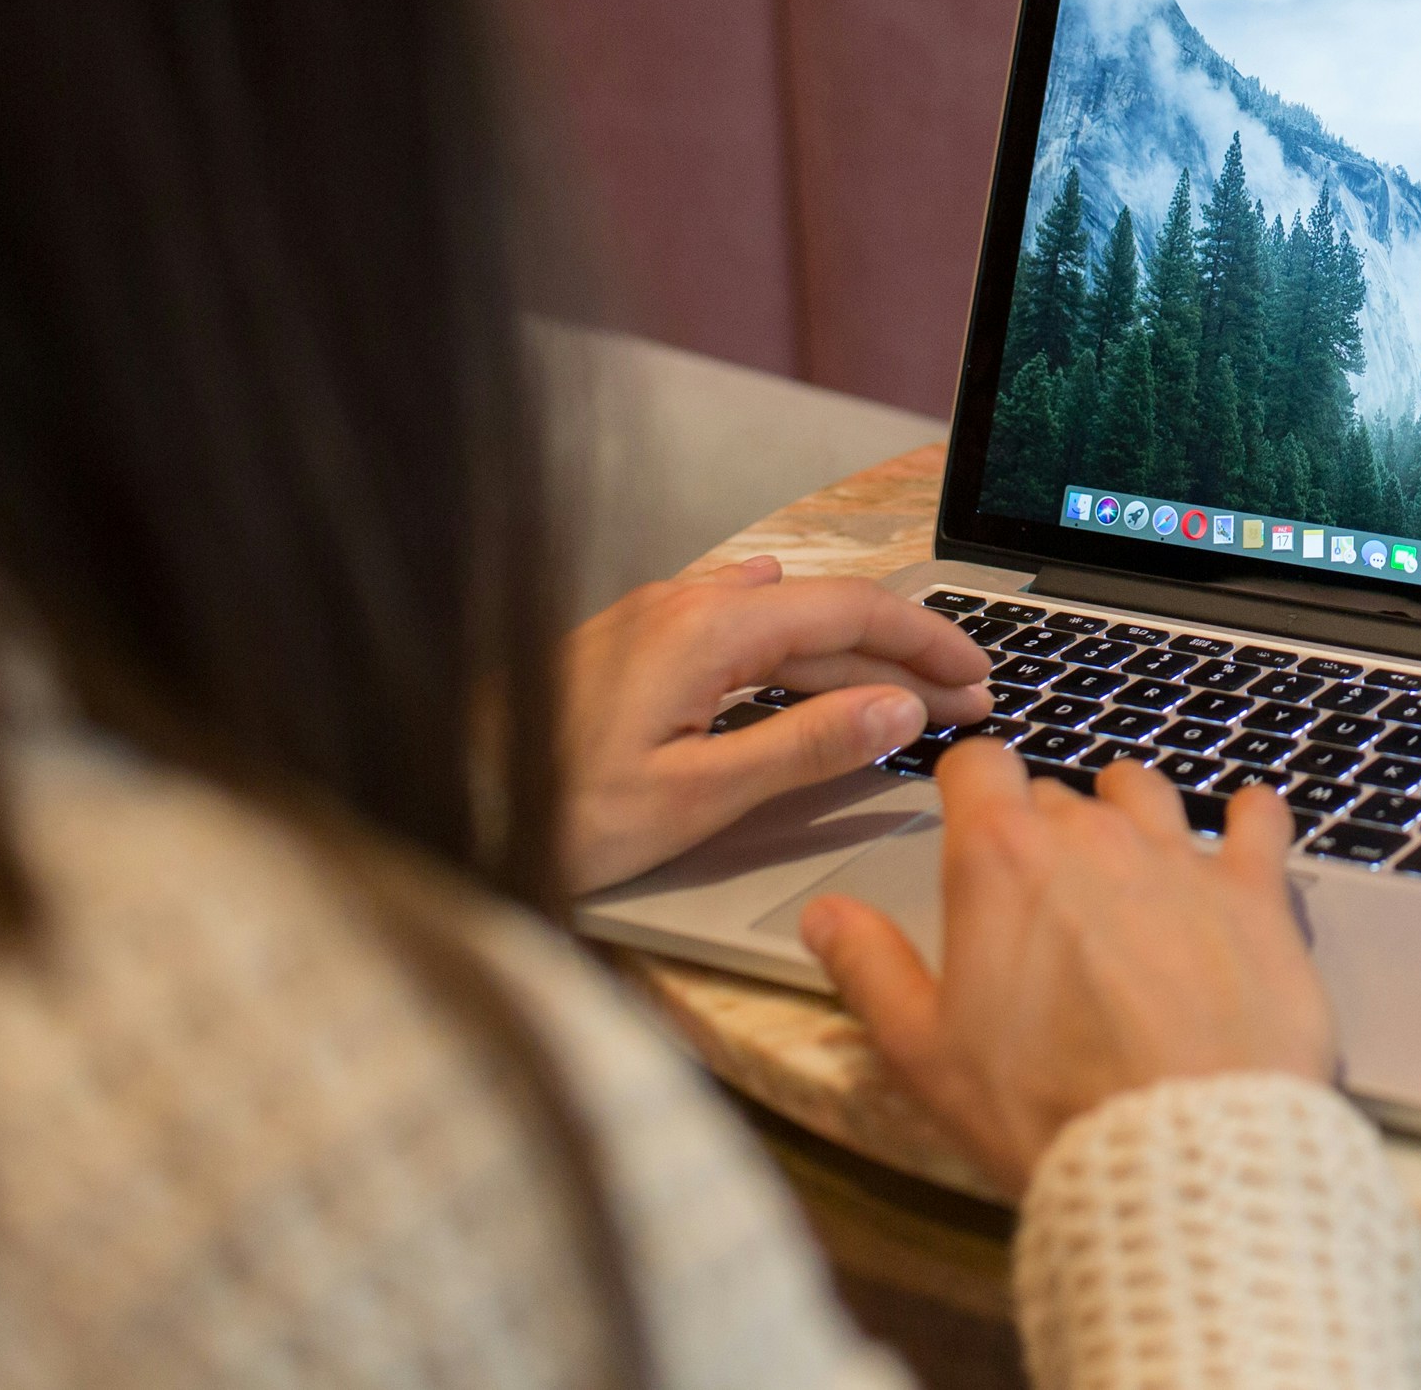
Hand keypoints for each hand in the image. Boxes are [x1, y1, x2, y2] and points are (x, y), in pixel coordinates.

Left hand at [555, 556, 991, 893]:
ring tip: (903, 693)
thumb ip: (805, 747)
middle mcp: (684, 607)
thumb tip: (899, 707)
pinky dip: (793, 645)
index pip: (852, 613)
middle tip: (965, 704)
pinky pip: (737, 626)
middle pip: (824, 615)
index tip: (980, 680)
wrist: (440, 802)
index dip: (927, 643)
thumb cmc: (552, 813)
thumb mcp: (695, 798)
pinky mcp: (631, 644)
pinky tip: (793, 627)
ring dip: (851, 657)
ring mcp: (654, 619)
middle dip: (903, 656)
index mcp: (709, 632)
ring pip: (781, 623)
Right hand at [804, 740, 1335, 1191]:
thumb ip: (870, 969)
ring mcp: (1181, 857)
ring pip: (1147, 793)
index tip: (969, 805)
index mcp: (1002, 860)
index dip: (970, 782)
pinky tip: (1247, 824)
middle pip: (1059, 792)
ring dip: (1131, 811)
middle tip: (1041, 888)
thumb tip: (826, 915)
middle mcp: (1092, 836)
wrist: (1182, 1151)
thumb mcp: (924, 1053)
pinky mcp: (1257, 892)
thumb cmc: (1043, 1109)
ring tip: (1127, 850)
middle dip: (1044, 828)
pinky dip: (1250, 818)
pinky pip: (1259, 821)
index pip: (979, 765)